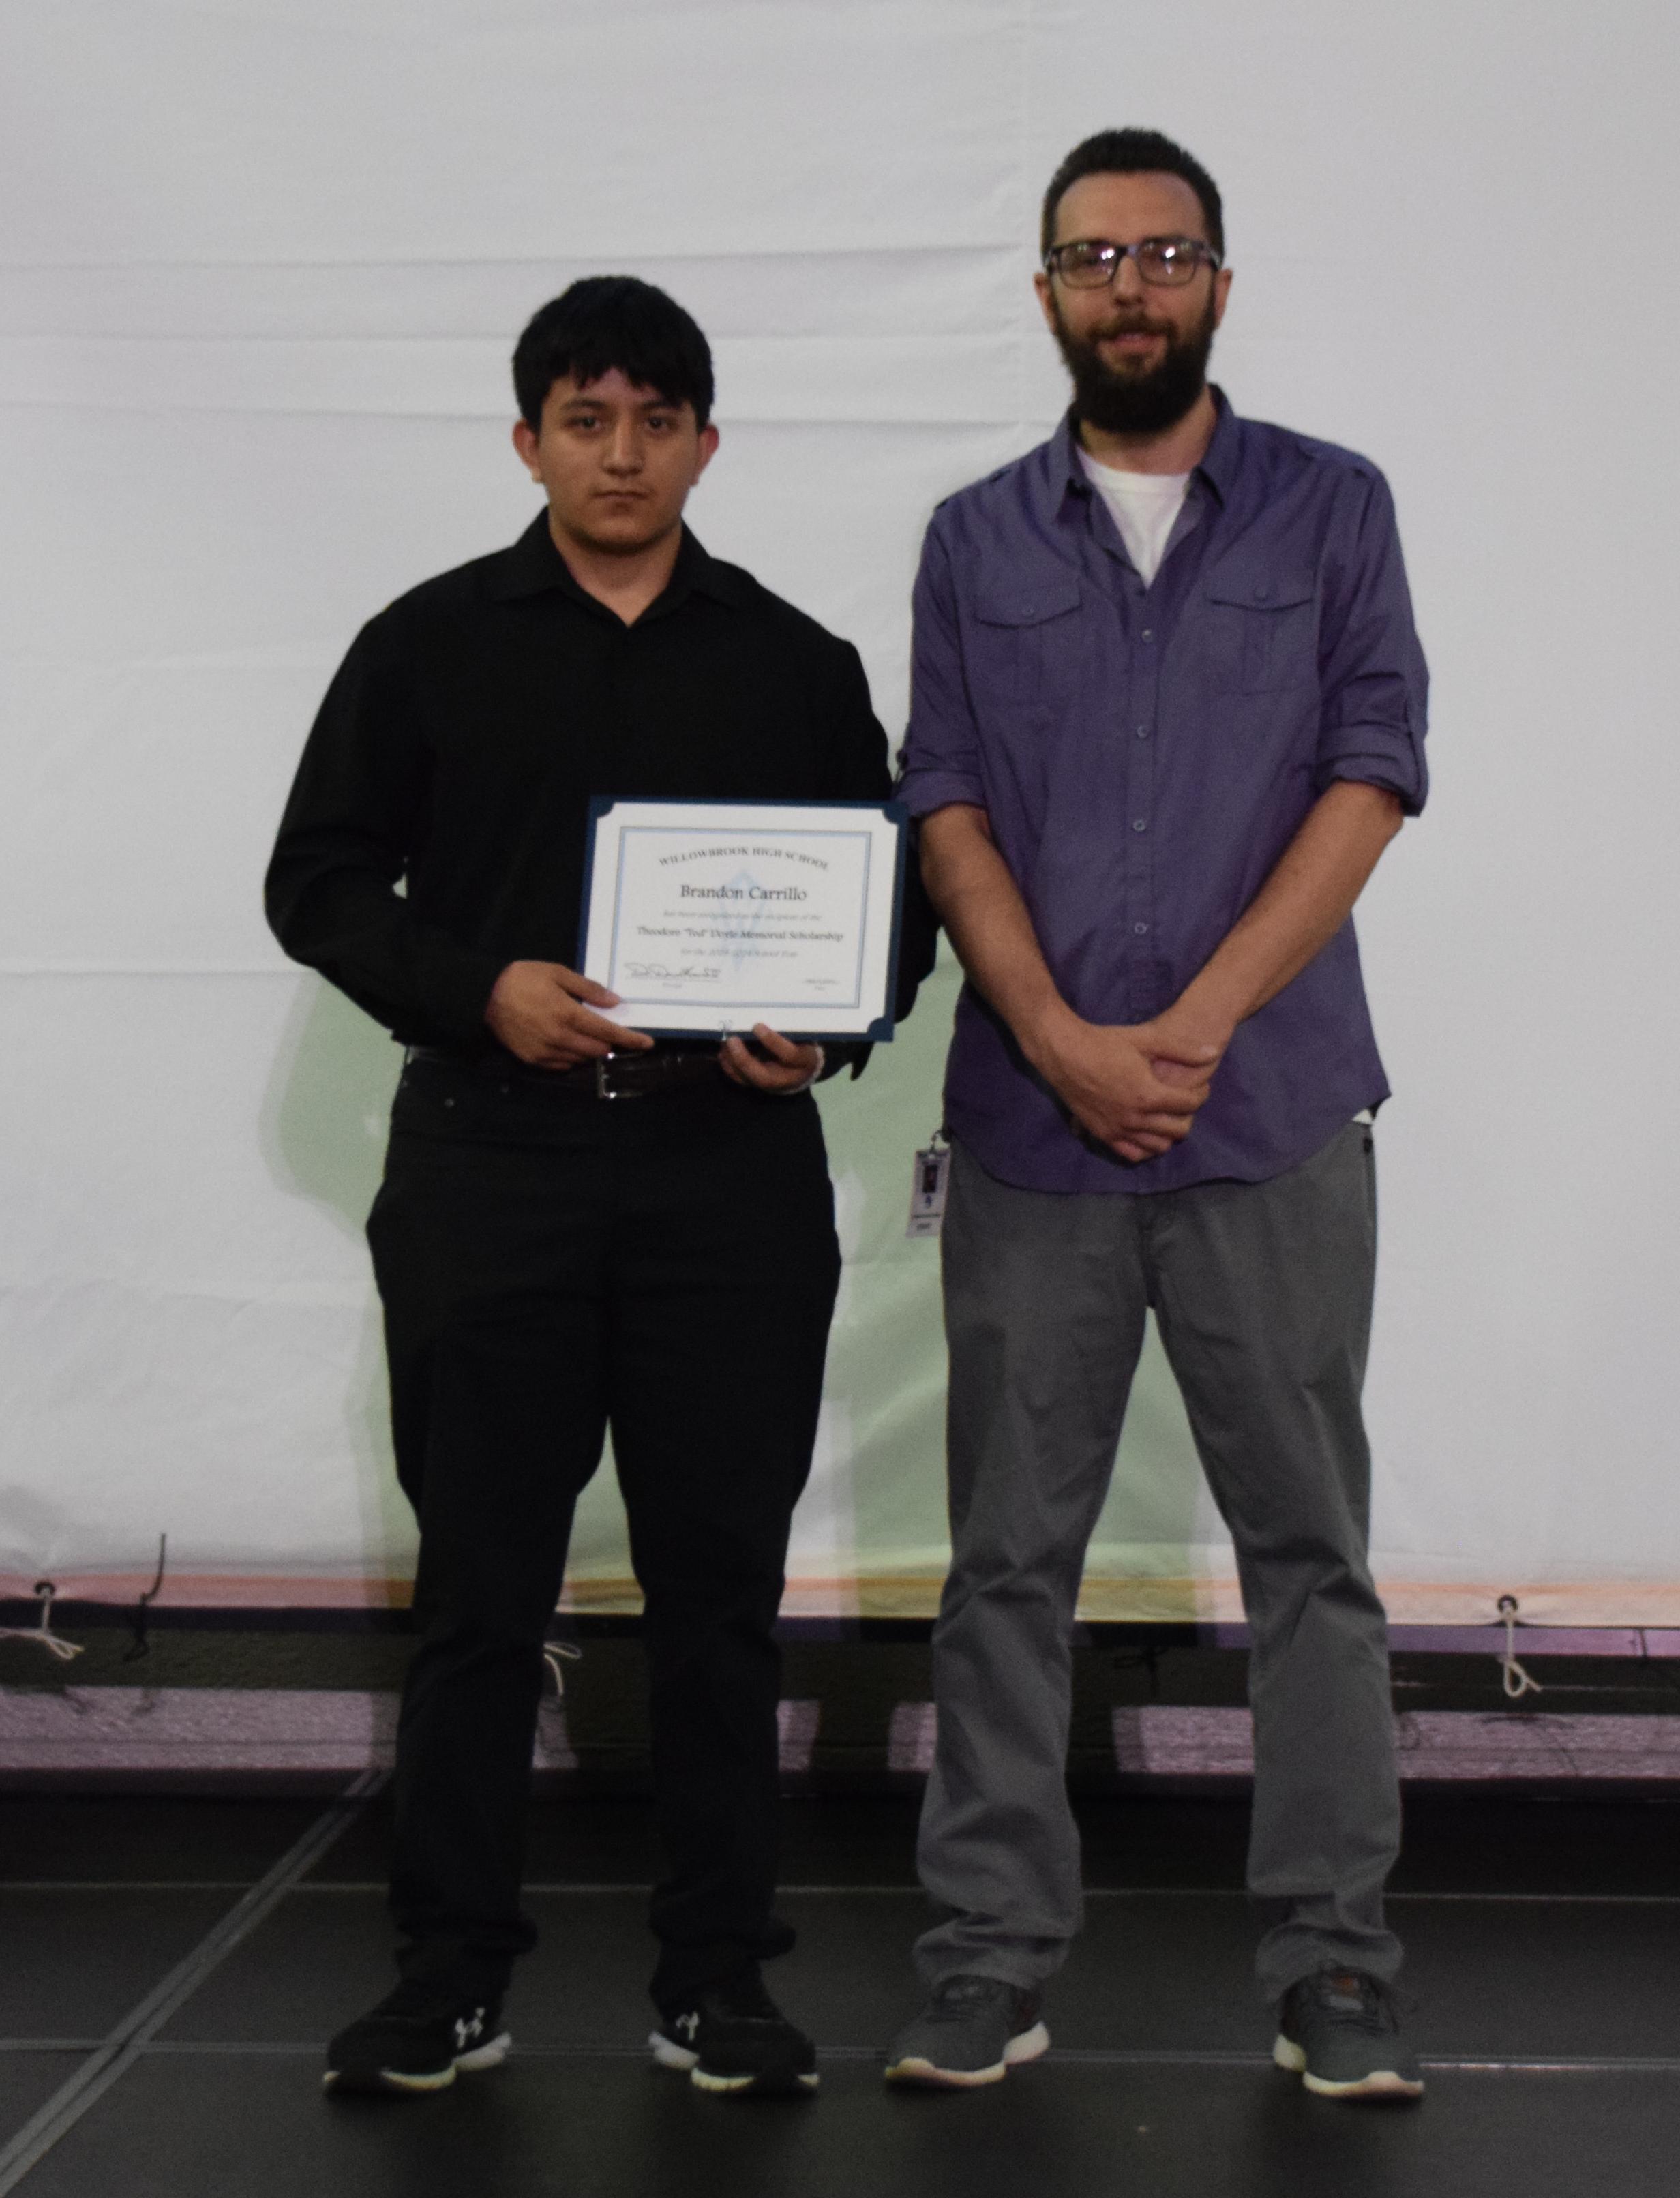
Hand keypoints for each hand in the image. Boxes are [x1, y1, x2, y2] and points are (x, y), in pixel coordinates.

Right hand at [484, 960, 654, 1068]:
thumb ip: (588, 989)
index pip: (608, 1033)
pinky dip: (573, 1058)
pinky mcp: (534, 1060)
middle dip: (611, 1045)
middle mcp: (560, 1038)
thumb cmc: (524, 979)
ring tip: (592, 1038)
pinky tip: (571, 1045)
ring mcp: (546, 1052)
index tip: (647, 1043)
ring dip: (592, 1052)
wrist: (485, 995)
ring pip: (581, 1060)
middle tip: (615, 1035)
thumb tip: (615, 1003)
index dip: (630, 1039)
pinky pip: (562, 1065)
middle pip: (598, 1050)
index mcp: (569, 1015)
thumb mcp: (558, 973)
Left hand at [719, 1024, 824, 1094]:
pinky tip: (723, 1053)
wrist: (805, 1067)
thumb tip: (762, 1010)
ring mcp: (772, 1086)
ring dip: (733, 1062)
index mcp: (805, 1061)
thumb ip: (787, 1026)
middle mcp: (788, 1079)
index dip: (773, 1042)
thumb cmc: (804, 1042)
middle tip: (732, 1040)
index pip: (790, 1056)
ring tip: (724, 1043)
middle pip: (764, 1077)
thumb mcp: (803, 1033)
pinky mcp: (760, 1085)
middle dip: (744, 1060)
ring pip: (749, 1080)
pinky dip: (729, 1066)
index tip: (757, 1025)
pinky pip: (741, 1080)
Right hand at [1116, 1004, 1232, 1161]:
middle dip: (1188, 1116)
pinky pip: (1131, 1153)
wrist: (1064, 1052)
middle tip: (1184, 1102)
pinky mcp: (1102, 1135)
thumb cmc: (1105, 1042)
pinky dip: (1145, 1148)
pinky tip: (1147, 1133)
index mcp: (1148, 1094)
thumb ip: (1182, 1049)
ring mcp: (1117, 1129)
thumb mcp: (1146, 1039)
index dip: (1200, 1094)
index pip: (1188, 1104)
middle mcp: (1135, 1118)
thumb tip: (1212, 1052)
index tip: (1199, 1086)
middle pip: (1177, 1130)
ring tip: (1167, 1117)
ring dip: (1168, 1134)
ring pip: (1157, 1146)